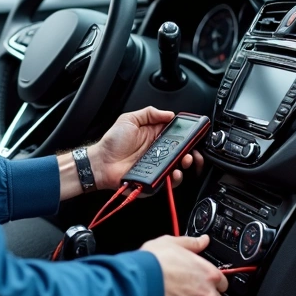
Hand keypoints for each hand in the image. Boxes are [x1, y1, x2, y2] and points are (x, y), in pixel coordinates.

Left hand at [88, 107, 204, 190]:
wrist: (101, 162)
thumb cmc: (112, 142)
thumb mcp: (129, 119)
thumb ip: (149, 113)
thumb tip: (169, 113)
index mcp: (155, 136)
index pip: (177, 135)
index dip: (187, 135)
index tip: (194, 134)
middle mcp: (159, 152)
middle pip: (182, 152)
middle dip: (192, 151)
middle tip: (192, 150)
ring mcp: (157, 166)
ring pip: (179, 167)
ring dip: (186, 164)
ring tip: (185, 160)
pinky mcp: (154, 179)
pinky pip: (169, 181)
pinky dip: (175, 179)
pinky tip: (174, 172)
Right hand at [142, 235, 227, 295]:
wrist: (139, 281)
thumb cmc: (154, 262)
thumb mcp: (173, 242)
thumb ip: (192, 243)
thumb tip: (203, 240)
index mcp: (209, 274)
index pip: (223, 284)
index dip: (212, 284)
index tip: (203, 284)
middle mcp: (209, 294)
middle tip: (190, 295)